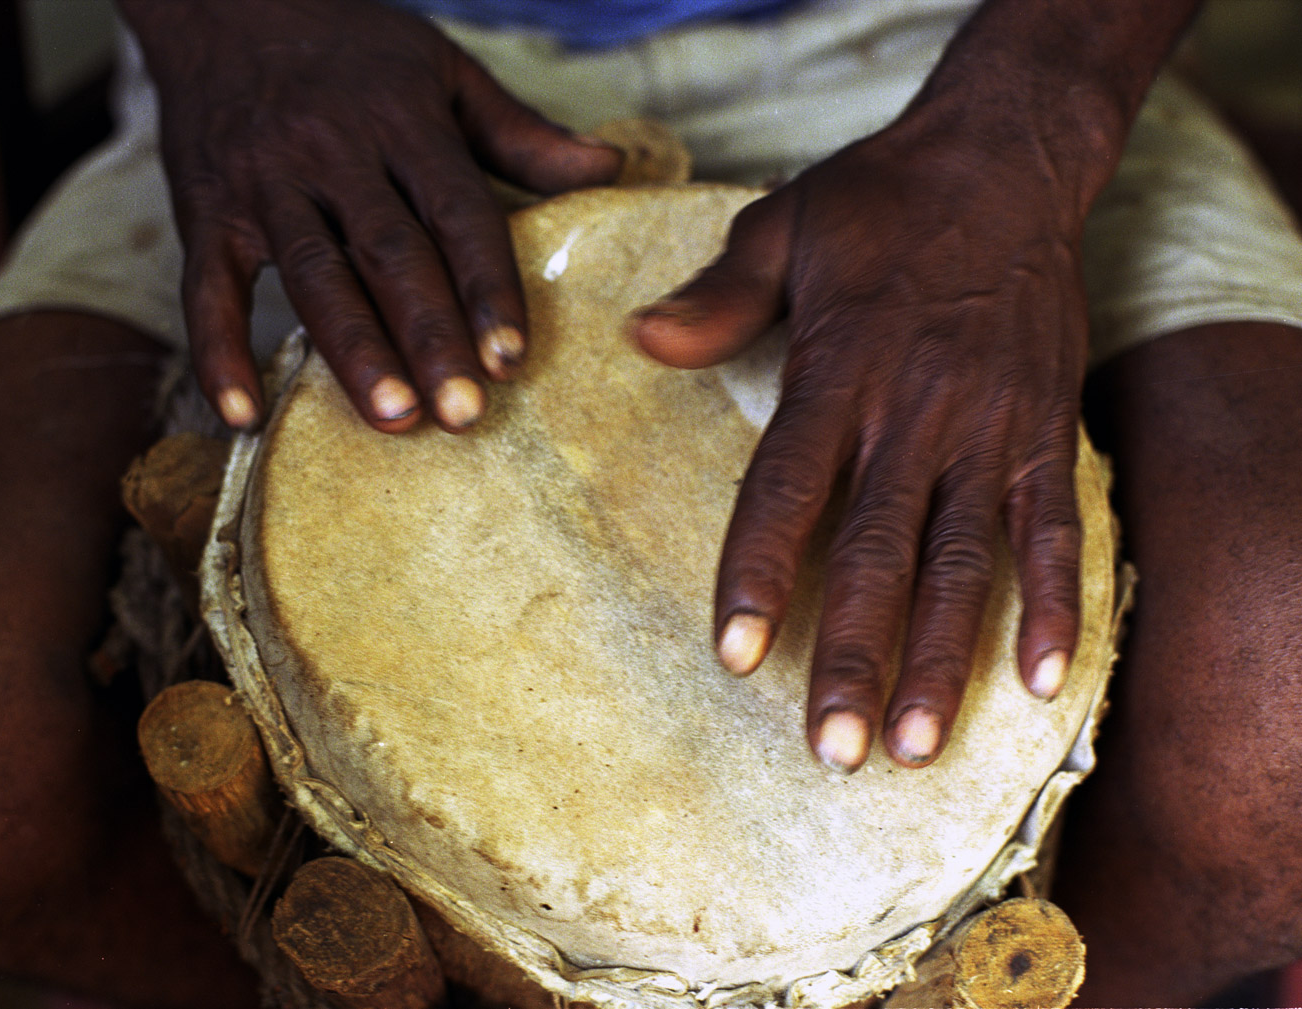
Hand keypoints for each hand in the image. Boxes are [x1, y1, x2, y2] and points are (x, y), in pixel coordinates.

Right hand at [120, 0, 621, 431]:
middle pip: (389, 255)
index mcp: (401, 121)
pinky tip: (243, 415)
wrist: (221, 2)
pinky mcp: (206, 211)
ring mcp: (264, 184)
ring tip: (392, 418)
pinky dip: (218, 353)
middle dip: (429, 337)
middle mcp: (333, 152)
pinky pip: (206, 289)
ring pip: (314, 276)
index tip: (512, 358)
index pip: (456, 213)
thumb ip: (519, 132)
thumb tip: (608, 169)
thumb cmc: (348, 47)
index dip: (486, 288)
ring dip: (352, 352)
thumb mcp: (442, 68)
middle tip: (463, 413)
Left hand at [633, 119, 1086, 771]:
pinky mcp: (1048, 430)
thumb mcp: (783, 226)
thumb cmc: (878, 200)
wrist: (1006, 160)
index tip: (737, 656)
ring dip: (947, 658)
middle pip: (880, 553)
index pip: (789, 490)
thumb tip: (638, 338)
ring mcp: (991, 428)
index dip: (762, 574)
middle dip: (858, 657)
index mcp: (839, 370)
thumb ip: (717, 296)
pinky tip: (1046, 682)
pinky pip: (1055, 529)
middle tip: (835, 751)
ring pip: (966, 562)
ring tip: (919, 748)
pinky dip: (1054, 604)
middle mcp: (917, 412)